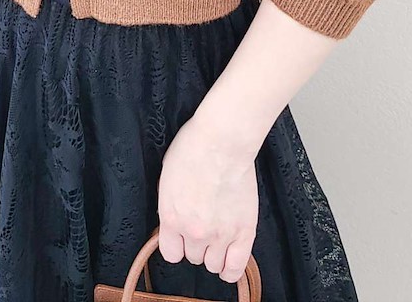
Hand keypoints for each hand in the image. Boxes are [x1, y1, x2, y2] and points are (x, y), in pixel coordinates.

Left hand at [156, 113, 257, 283]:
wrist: (222, 141)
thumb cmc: (193, 149)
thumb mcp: (166, 178)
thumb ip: (170, 206)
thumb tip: (175, 221)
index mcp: (172, 217)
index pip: (171, 254)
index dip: (177, 245)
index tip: (182, 237)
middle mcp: (194, 231)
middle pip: (194, 257)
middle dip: (197, 244)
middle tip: (204, 225)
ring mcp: (220, 234)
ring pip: (214, 264)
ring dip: (215, 254)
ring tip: (218, 237)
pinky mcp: (244, 231)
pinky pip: (236, 267)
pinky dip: (231, 269)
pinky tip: (228, 263)